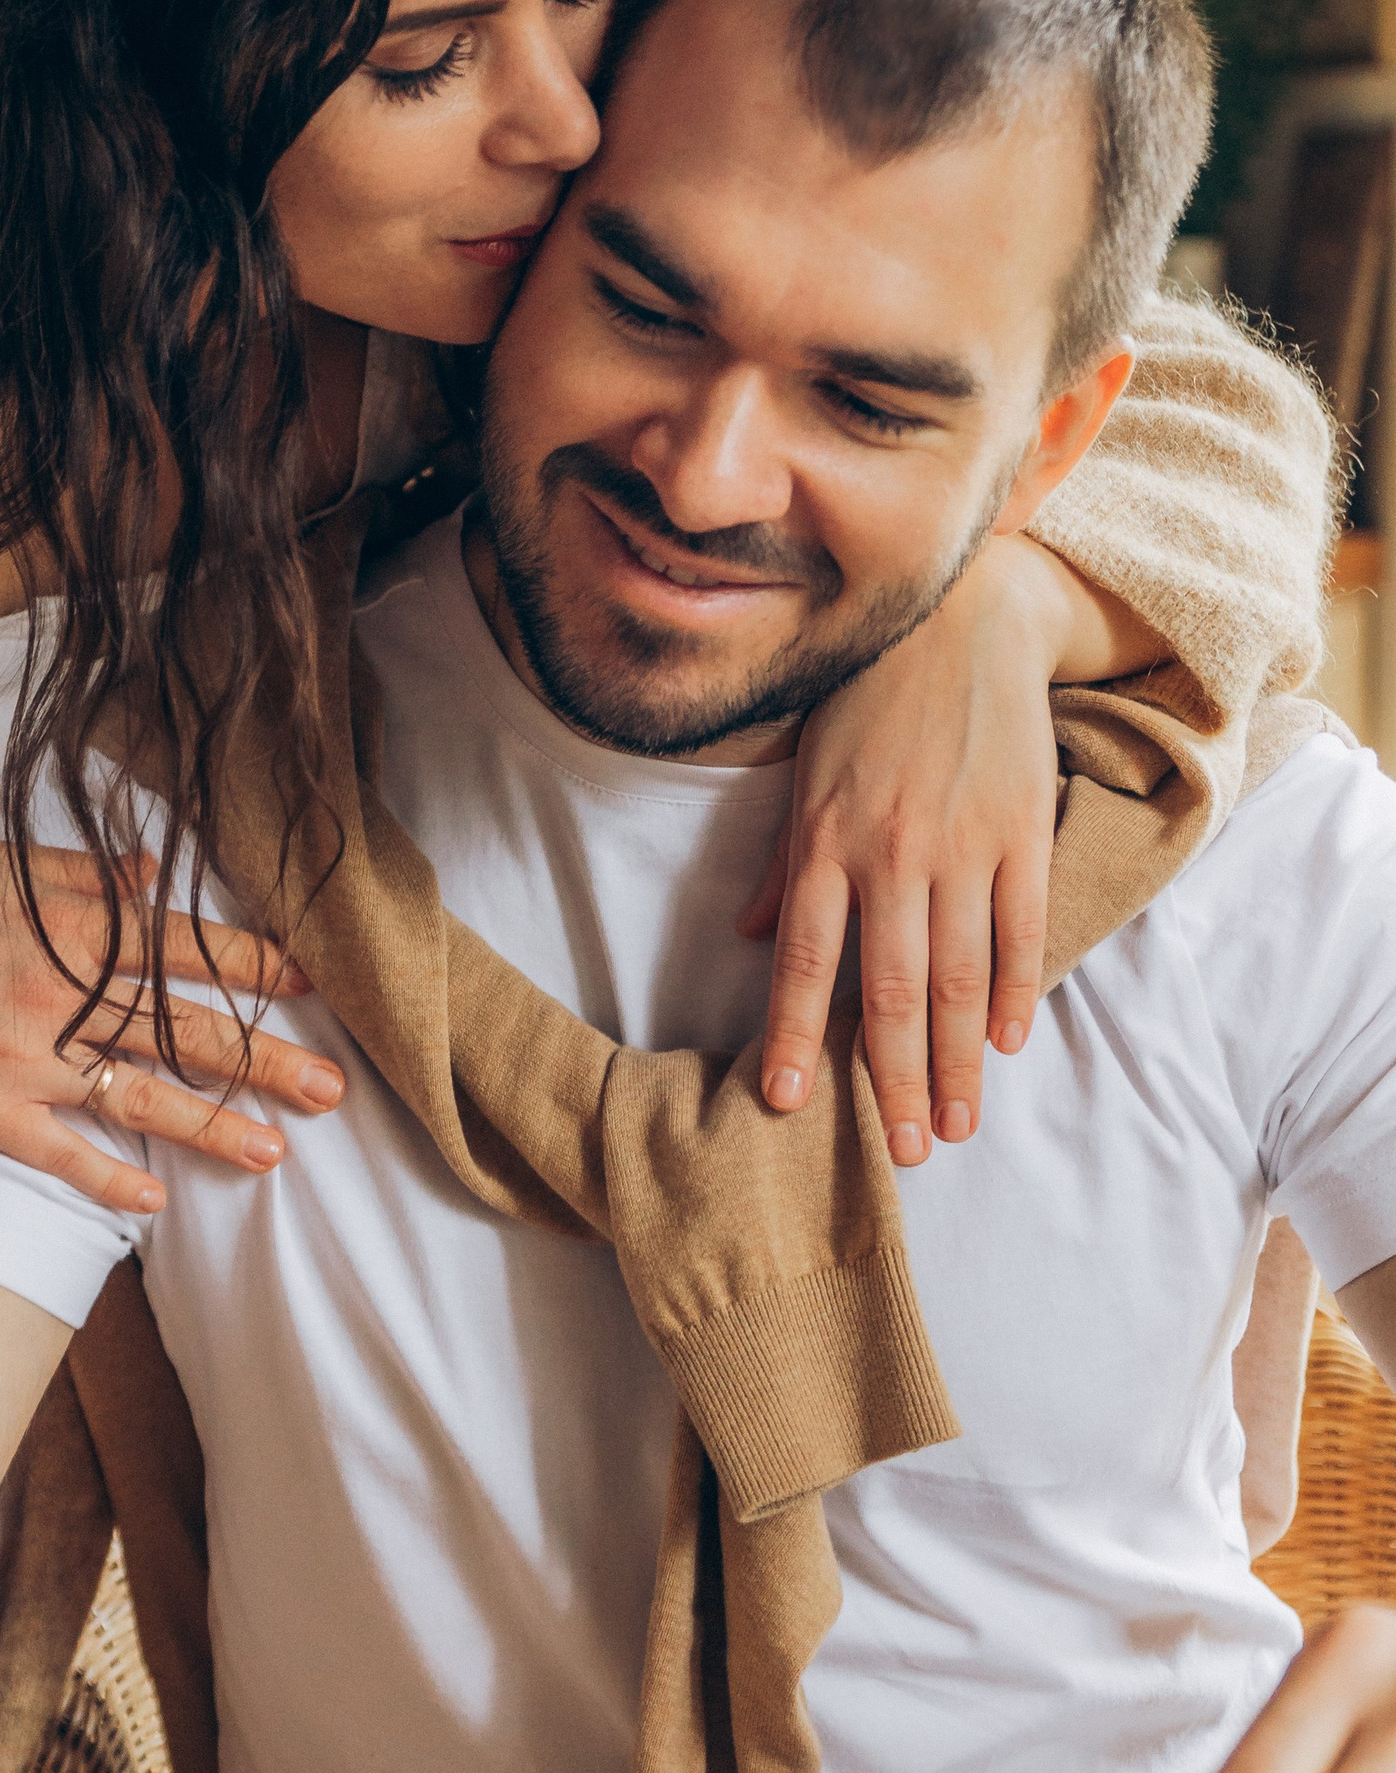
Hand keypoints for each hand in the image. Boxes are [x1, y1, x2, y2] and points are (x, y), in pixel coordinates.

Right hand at [0, 837, 342, 1215]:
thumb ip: (70, 871)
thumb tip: (148, 871)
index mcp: (66, 926)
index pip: (182, 946)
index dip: (250, 964)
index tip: (308, 982)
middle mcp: (61, 996)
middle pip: (184, 1030)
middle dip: (264, 1060)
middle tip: (331, 1089)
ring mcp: (22, 1060)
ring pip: (140, 1099)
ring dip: (212, 1127)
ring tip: (274, 1154)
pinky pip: (57, 1154)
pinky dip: (105, 1181)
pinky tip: (152, 1204)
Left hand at [743, 534, 1092, 1161]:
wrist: (962, 619)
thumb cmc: (869, 698)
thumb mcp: (805, 773)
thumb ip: (783, 863)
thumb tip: (749, 936)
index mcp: (827, 841)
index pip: (807, 962)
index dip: (798, 1037)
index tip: (790, 1104)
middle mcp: (893, 852)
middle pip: (893, 990)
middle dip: (895, 1080)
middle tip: (903, 1153)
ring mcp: (964, 845)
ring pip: (960, 975)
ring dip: (959, 1059)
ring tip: (955, 1124)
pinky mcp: (1023, 829)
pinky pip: (1020, 927)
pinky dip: (1015, 988)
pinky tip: (1008, 1039)